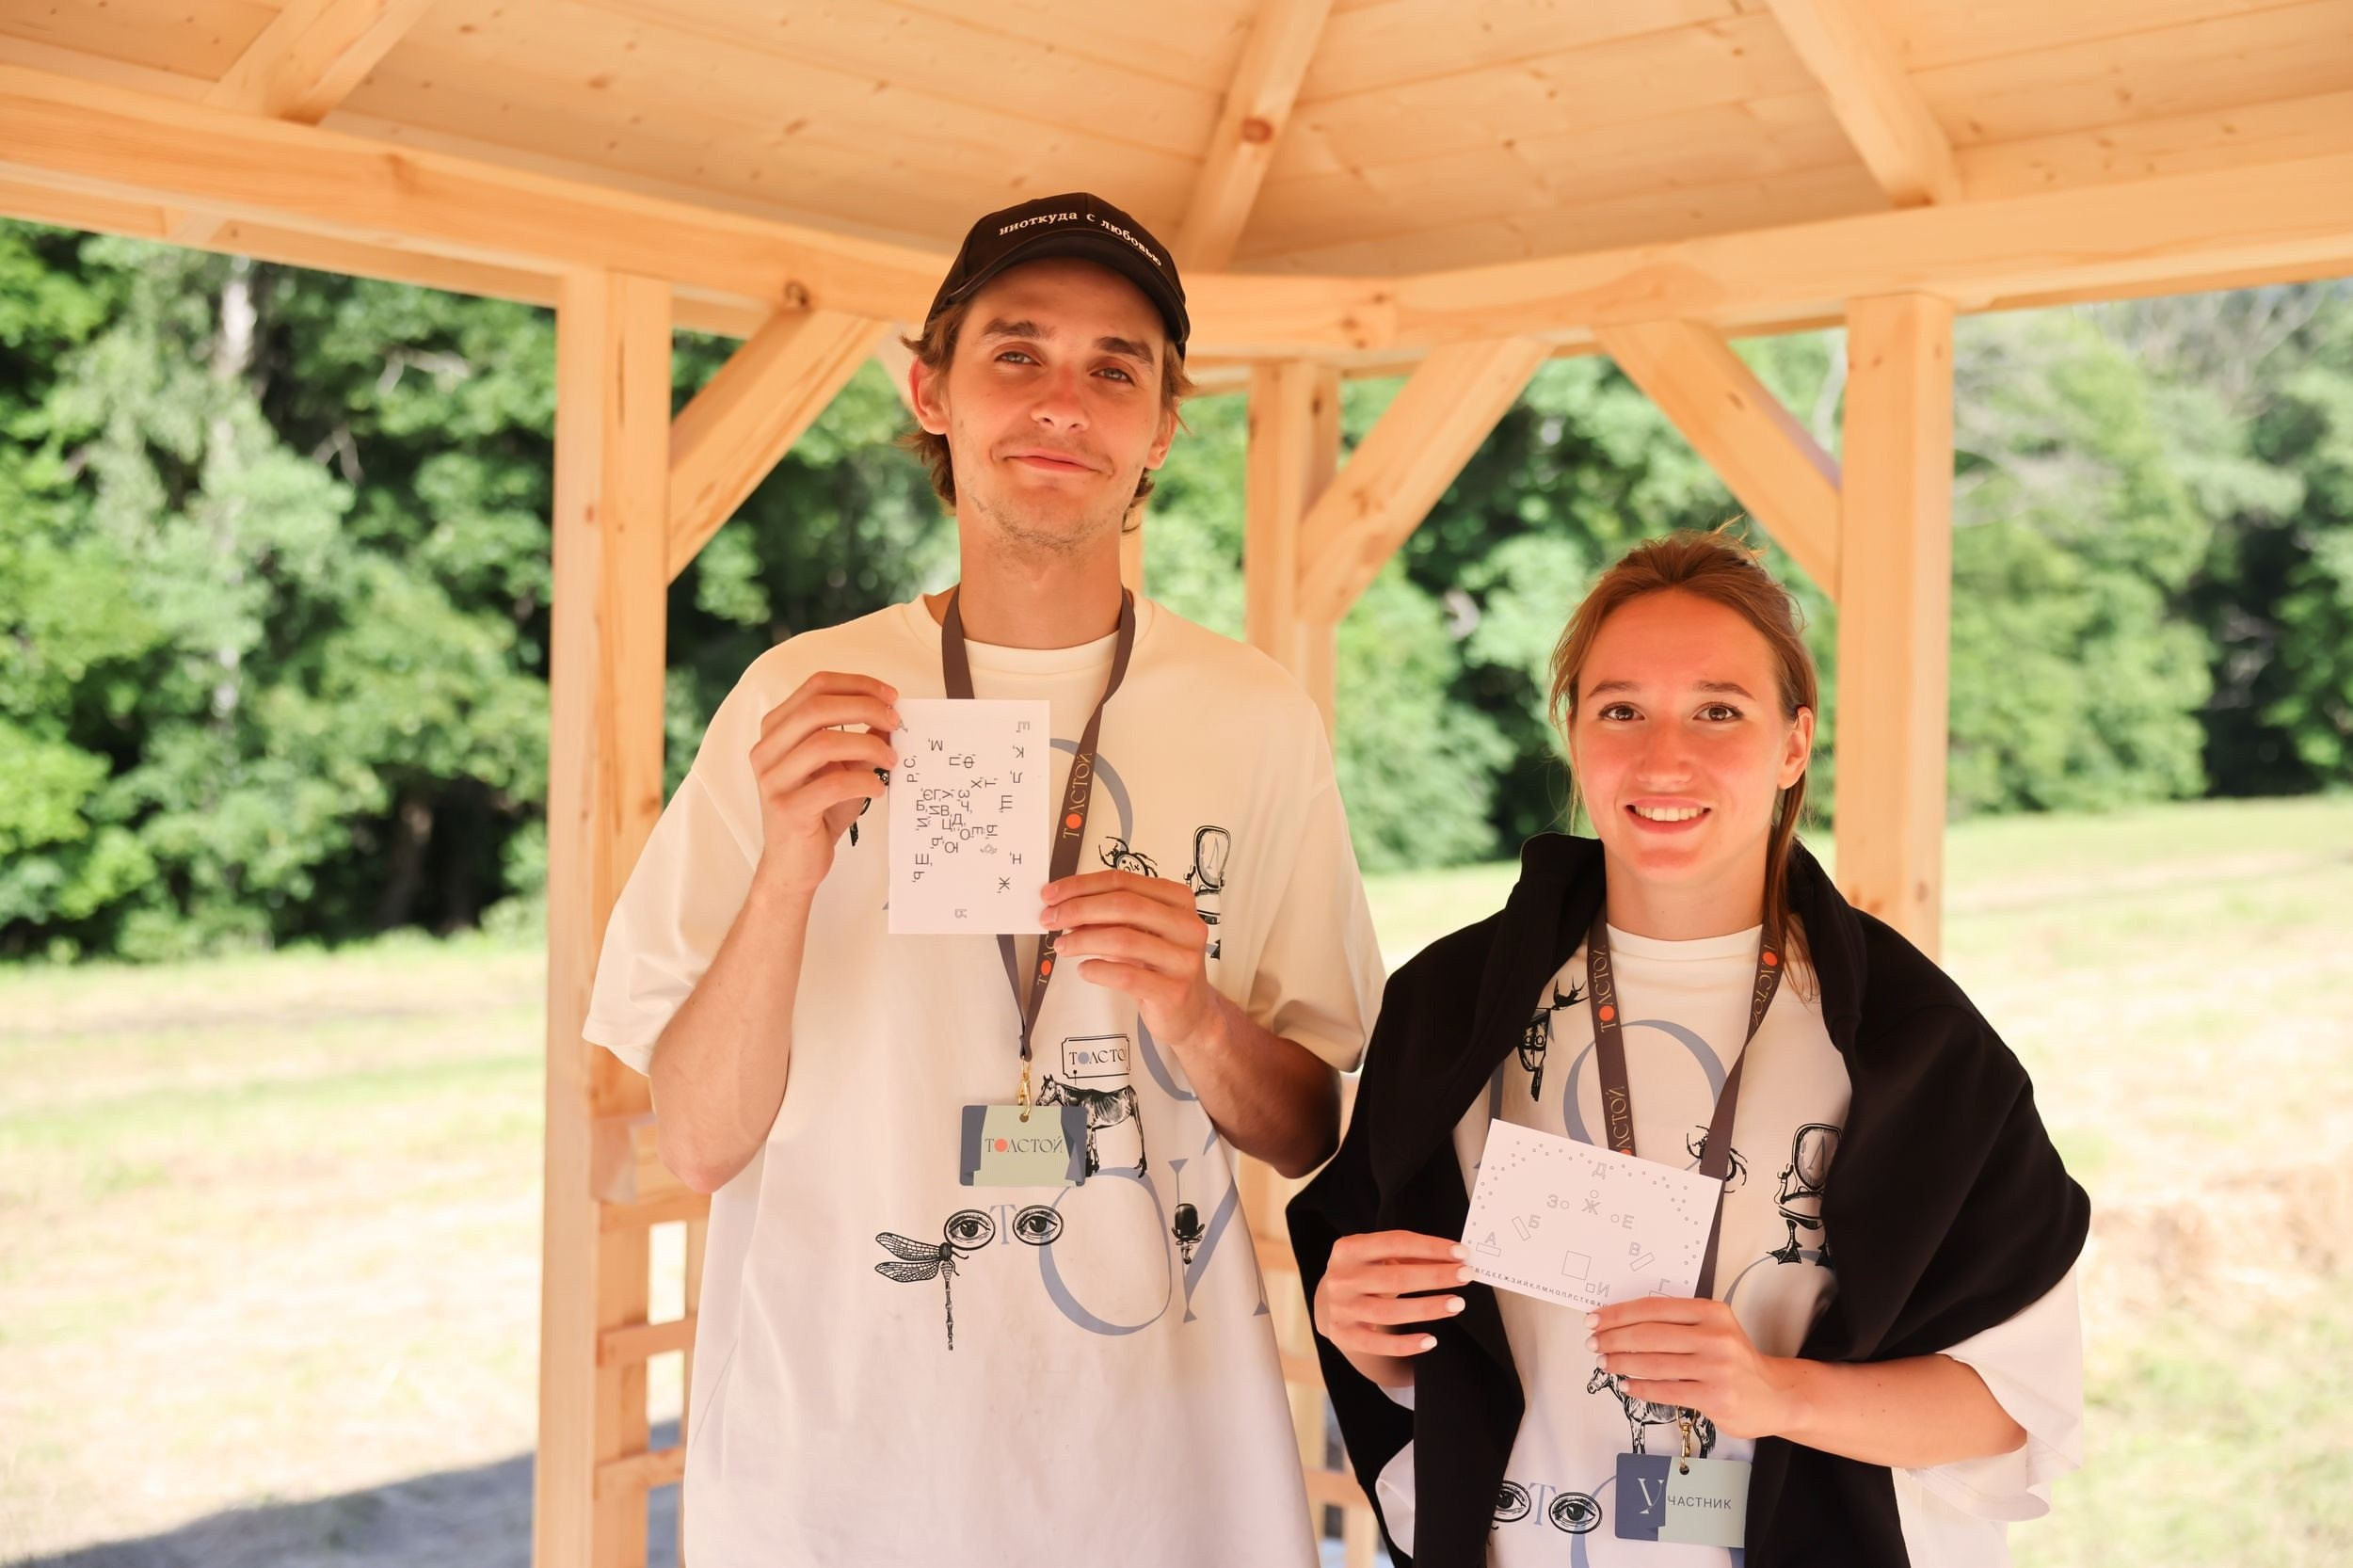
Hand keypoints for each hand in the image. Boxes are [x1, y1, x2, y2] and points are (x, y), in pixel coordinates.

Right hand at [748, 672, 898, 895]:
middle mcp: (767, 750)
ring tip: (891, 759)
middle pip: (817, 707)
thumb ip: (861, 741)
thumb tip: (891, 716)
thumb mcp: (842, 769)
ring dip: (868, 745)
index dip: (857, 684)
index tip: (890, 696)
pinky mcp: (787, 810)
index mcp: (776, 730)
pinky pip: (832, 784)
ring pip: (823, 742)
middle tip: (896, 721)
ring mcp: (773, 780)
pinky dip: (864, 781)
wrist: (793, 865)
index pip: (815, 686)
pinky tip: (878, 787)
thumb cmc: (817, 813)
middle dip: (865, 707)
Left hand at [1041, 869, 1216, 1047]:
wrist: (1192, 1011)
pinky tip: (1084, 969)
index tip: (1052, 894)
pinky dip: (1098, 970)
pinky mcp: (1173, 991)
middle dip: (1079, 909)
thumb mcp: (1141, 933)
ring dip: (1083, 940)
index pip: (1123, 881)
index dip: (1082, 885)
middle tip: (1050, 918)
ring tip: (1062, 946)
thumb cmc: (1162, 966)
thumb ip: (1111, 916)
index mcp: (1178, 901)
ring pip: (1123, 939)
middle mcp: (1186, 926)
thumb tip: (1065, 906)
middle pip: (1124, 905)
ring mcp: (1183, 959)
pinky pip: (1127, 976)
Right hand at [1314, 1231, 1473, 1360]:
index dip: (1430, 1247)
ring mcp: (1340, 1308)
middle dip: (1434, 1276)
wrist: (1327, 1302)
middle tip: (1465, 1276)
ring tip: (1457, 1304)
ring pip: (1389, 1312)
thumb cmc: (1363, 1272)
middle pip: (1394, 1278)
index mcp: (1348, 1249)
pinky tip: (1430, 1340)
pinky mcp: (1343, 1335)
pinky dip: (1406, 1344)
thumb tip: (1453, 1259)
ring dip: (1428, 1308)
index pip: (1395, 1243)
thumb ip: (1411, 1256)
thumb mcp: (1378, 1256)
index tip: (1460, 1253)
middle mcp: (1341, 1278)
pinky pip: (1378, 1344)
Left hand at [1587, 1296, 1799, 1440]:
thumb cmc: (1734, 1360)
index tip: (1595, 1320)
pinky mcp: (1715, 1397)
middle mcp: (1715, 1336)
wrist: (1775, 1395)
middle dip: (1615, 1339)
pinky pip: (1667, 1390)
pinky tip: (1628, 1385)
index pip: (1654, 1308)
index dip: (1619, 1314)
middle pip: (1650, 1335)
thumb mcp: (1714, 1329)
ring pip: (1654, 1363)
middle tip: (1594, 1343)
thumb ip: (1679, 1324)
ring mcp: (1716, 1368)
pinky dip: (1642, 1388)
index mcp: (1712, 1312)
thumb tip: (1624, 1324)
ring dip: (1622, 1363)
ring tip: (1605, 1363)